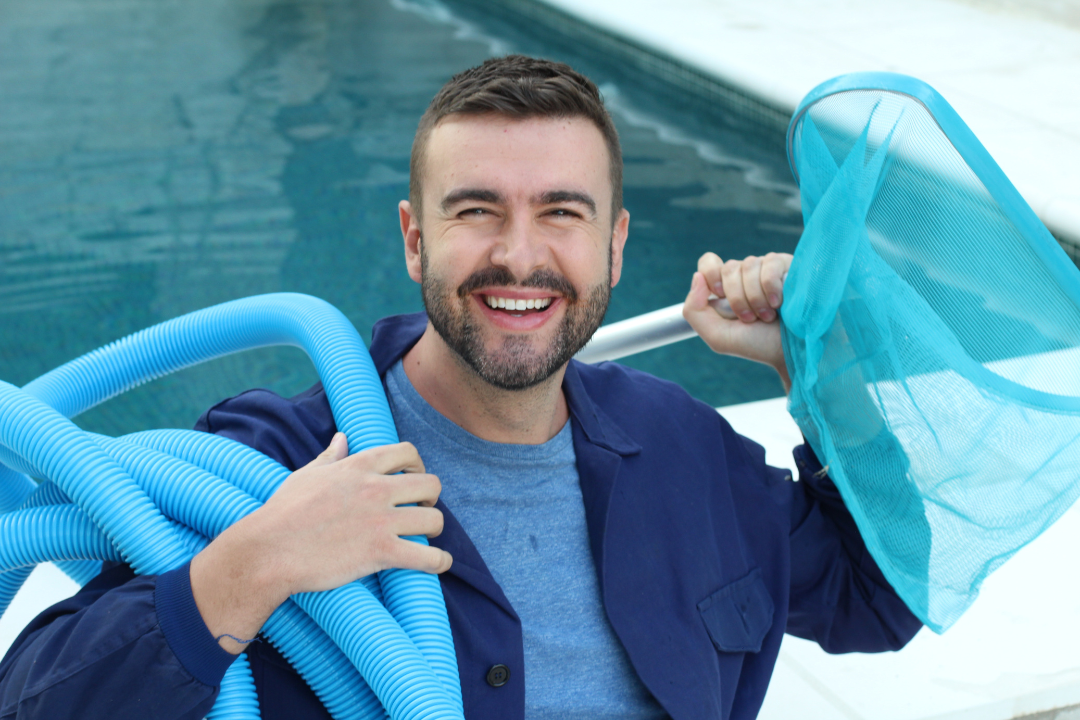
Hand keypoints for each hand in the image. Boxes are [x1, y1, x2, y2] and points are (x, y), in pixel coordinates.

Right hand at [190, 433, 450, 652]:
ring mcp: (381, 520)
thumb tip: (342, 437)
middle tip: (421, 509)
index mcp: (359, 467)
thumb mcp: (307, 475)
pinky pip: (428, 556)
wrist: (268, 551)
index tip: (414, 479)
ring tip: (425, 537)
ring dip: (434, 529)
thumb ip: (330, 456)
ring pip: (435, 519)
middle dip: (430, 497)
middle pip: (430, 484)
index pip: (407, 452)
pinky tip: (439, 564)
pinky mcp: (382, 552)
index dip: (418, 465)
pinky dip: (439, 562)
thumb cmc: (282, 513)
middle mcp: (376, 488)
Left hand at [682, 252, 791, 390]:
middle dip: (738, 298)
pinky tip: (780, 303)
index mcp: (726, 287)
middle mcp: (744, 274)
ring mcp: (765, 267)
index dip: (711, 275)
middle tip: (750, 319)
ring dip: (756, 298)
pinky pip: (770, 264)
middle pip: (729, 268)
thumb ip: (694, 310)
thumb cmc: (756, 344)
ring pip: (749, 265)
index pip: (709, 262)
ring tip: (768, 316)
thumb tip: (697, 276)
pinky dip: (771, 288)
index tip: (720, 297)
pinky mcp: (786, 265)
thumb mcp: (717, 335)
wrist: (791, 350)